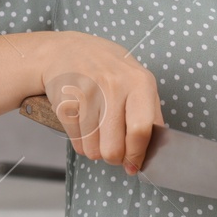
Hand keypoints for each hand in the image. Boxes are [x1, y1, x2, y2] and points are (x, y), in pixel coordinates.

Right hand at [35, 32, 162, 174]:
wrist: (67, 51)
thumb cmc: (109, 71)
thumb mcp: (137, 83)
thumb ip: (149, 116)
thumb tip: (149, 154)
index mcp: (140, 82)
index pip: (141, 131)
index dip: (137, 155)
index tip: (134, 165)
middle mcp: (114, 86)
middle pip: (114, 148)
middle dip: (114, 157)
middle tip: (113, 149)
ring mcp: (88, 93)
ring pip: (93, 151)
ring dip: (96, 150)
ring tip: (97, 131)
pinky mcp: (66, 103)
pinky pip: (76, 144)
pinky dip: (81, 142)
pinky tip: (84, 124)